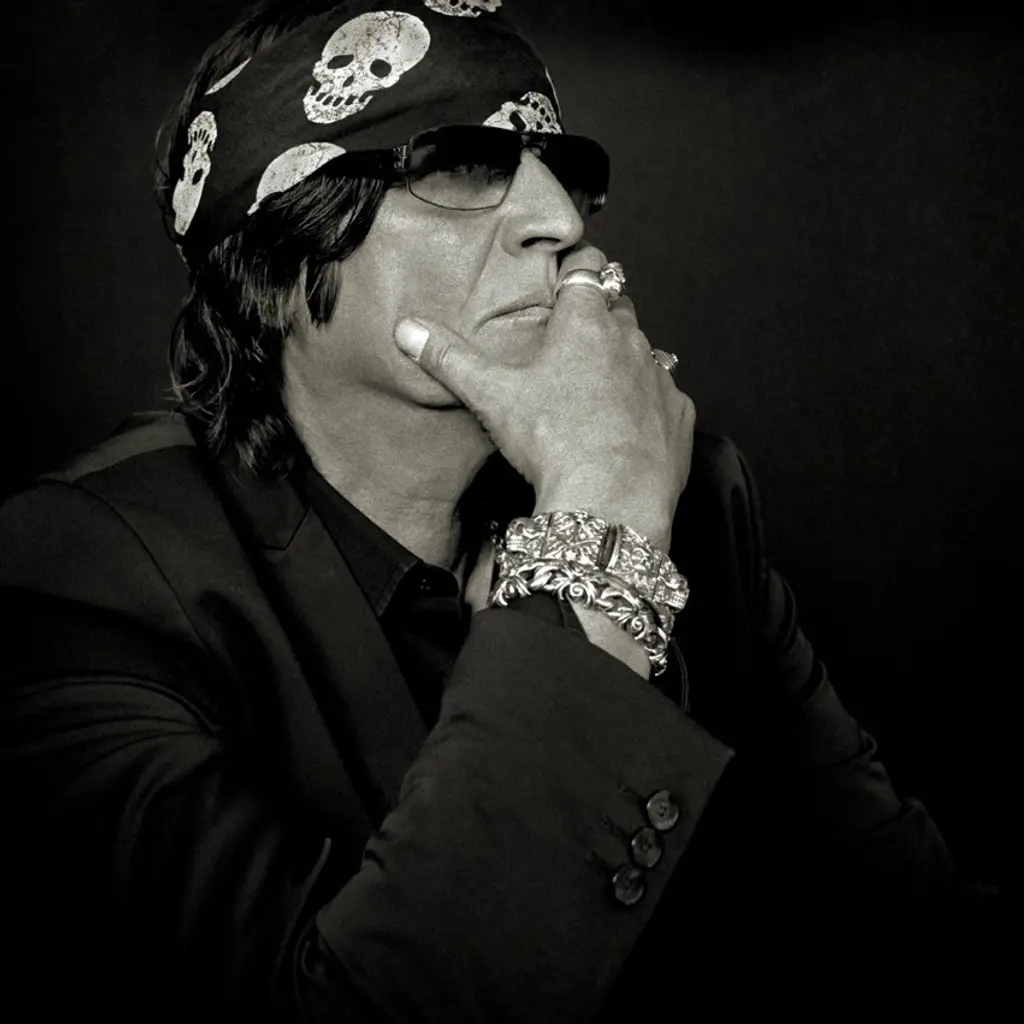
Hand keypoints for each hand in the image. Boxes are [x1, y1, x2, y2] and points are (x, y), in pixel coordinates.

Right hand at [394, 243, 694, 547]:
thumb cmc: (553, 439)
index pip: (589, 268)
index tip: (569, 272)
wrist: (611, 496)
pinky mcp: (678, 414)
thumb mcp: (492, 396)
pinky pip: (666, 397)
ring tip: (600, 388)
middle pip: (618, 309)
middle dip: (600, 317)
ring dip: (626, 361)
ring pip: (644, 352)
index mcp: (583, 323)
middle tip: (575, 340)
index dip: (578, 266)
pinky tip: (628, 427)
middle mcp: (629, 340)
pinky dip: (649, 405)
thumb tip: (407, 330)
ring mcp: (658, 376)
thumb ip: (450, 359)